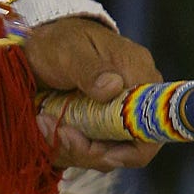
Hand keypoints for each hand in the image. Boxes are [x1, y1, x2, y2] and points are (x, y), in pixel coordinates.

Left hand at [21, 15, 161, 172]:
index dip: (133, 148)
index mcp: (139, 73)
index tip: (98, 150)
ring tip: (43, 122)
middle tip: (59, 133)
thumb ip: (89, 69)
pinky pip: (91, 148)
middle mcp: (135, 98)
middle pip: (130, 146)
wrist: (38, 44)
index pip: (155, 124)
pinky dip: (67, 144)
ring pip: (107, 151)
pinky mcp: (98, 124)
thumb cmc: (57, 41)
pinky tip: (44, 124)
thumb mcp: (68, 51)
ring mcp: (117, 113)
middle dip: (93, 150)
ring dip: (73, 147)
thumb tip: (114, 87)